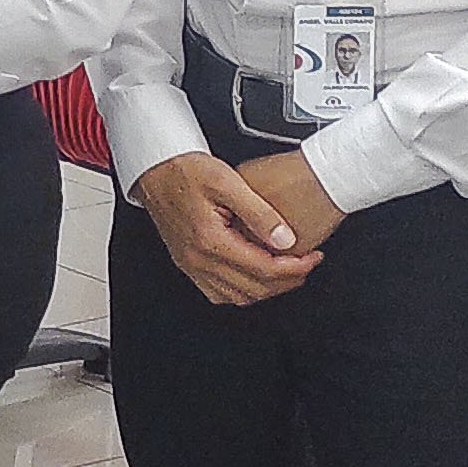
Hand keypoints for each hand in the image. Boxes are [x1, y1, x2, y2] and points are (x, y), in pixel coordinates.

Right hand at [132, 150, 326, 306]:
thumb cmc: (185, 170)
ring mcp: (190, 264)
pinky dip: (243, 292)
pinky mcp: (187, 263)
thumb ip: (259, 212)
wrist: (155, 169)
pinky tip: (254, 278)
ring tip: (286, 271)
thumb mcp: (227, 181)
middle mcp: (198, 258)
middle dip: (288, 280)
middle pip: (255, 288)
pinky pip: (218, 293)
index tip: (312, 257)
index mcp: (209, 240)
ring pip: (238, 297)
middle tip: (306, 264)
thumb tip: (286, 239)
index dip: (295, 267)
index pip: (264, 269)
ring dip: (267, 289)